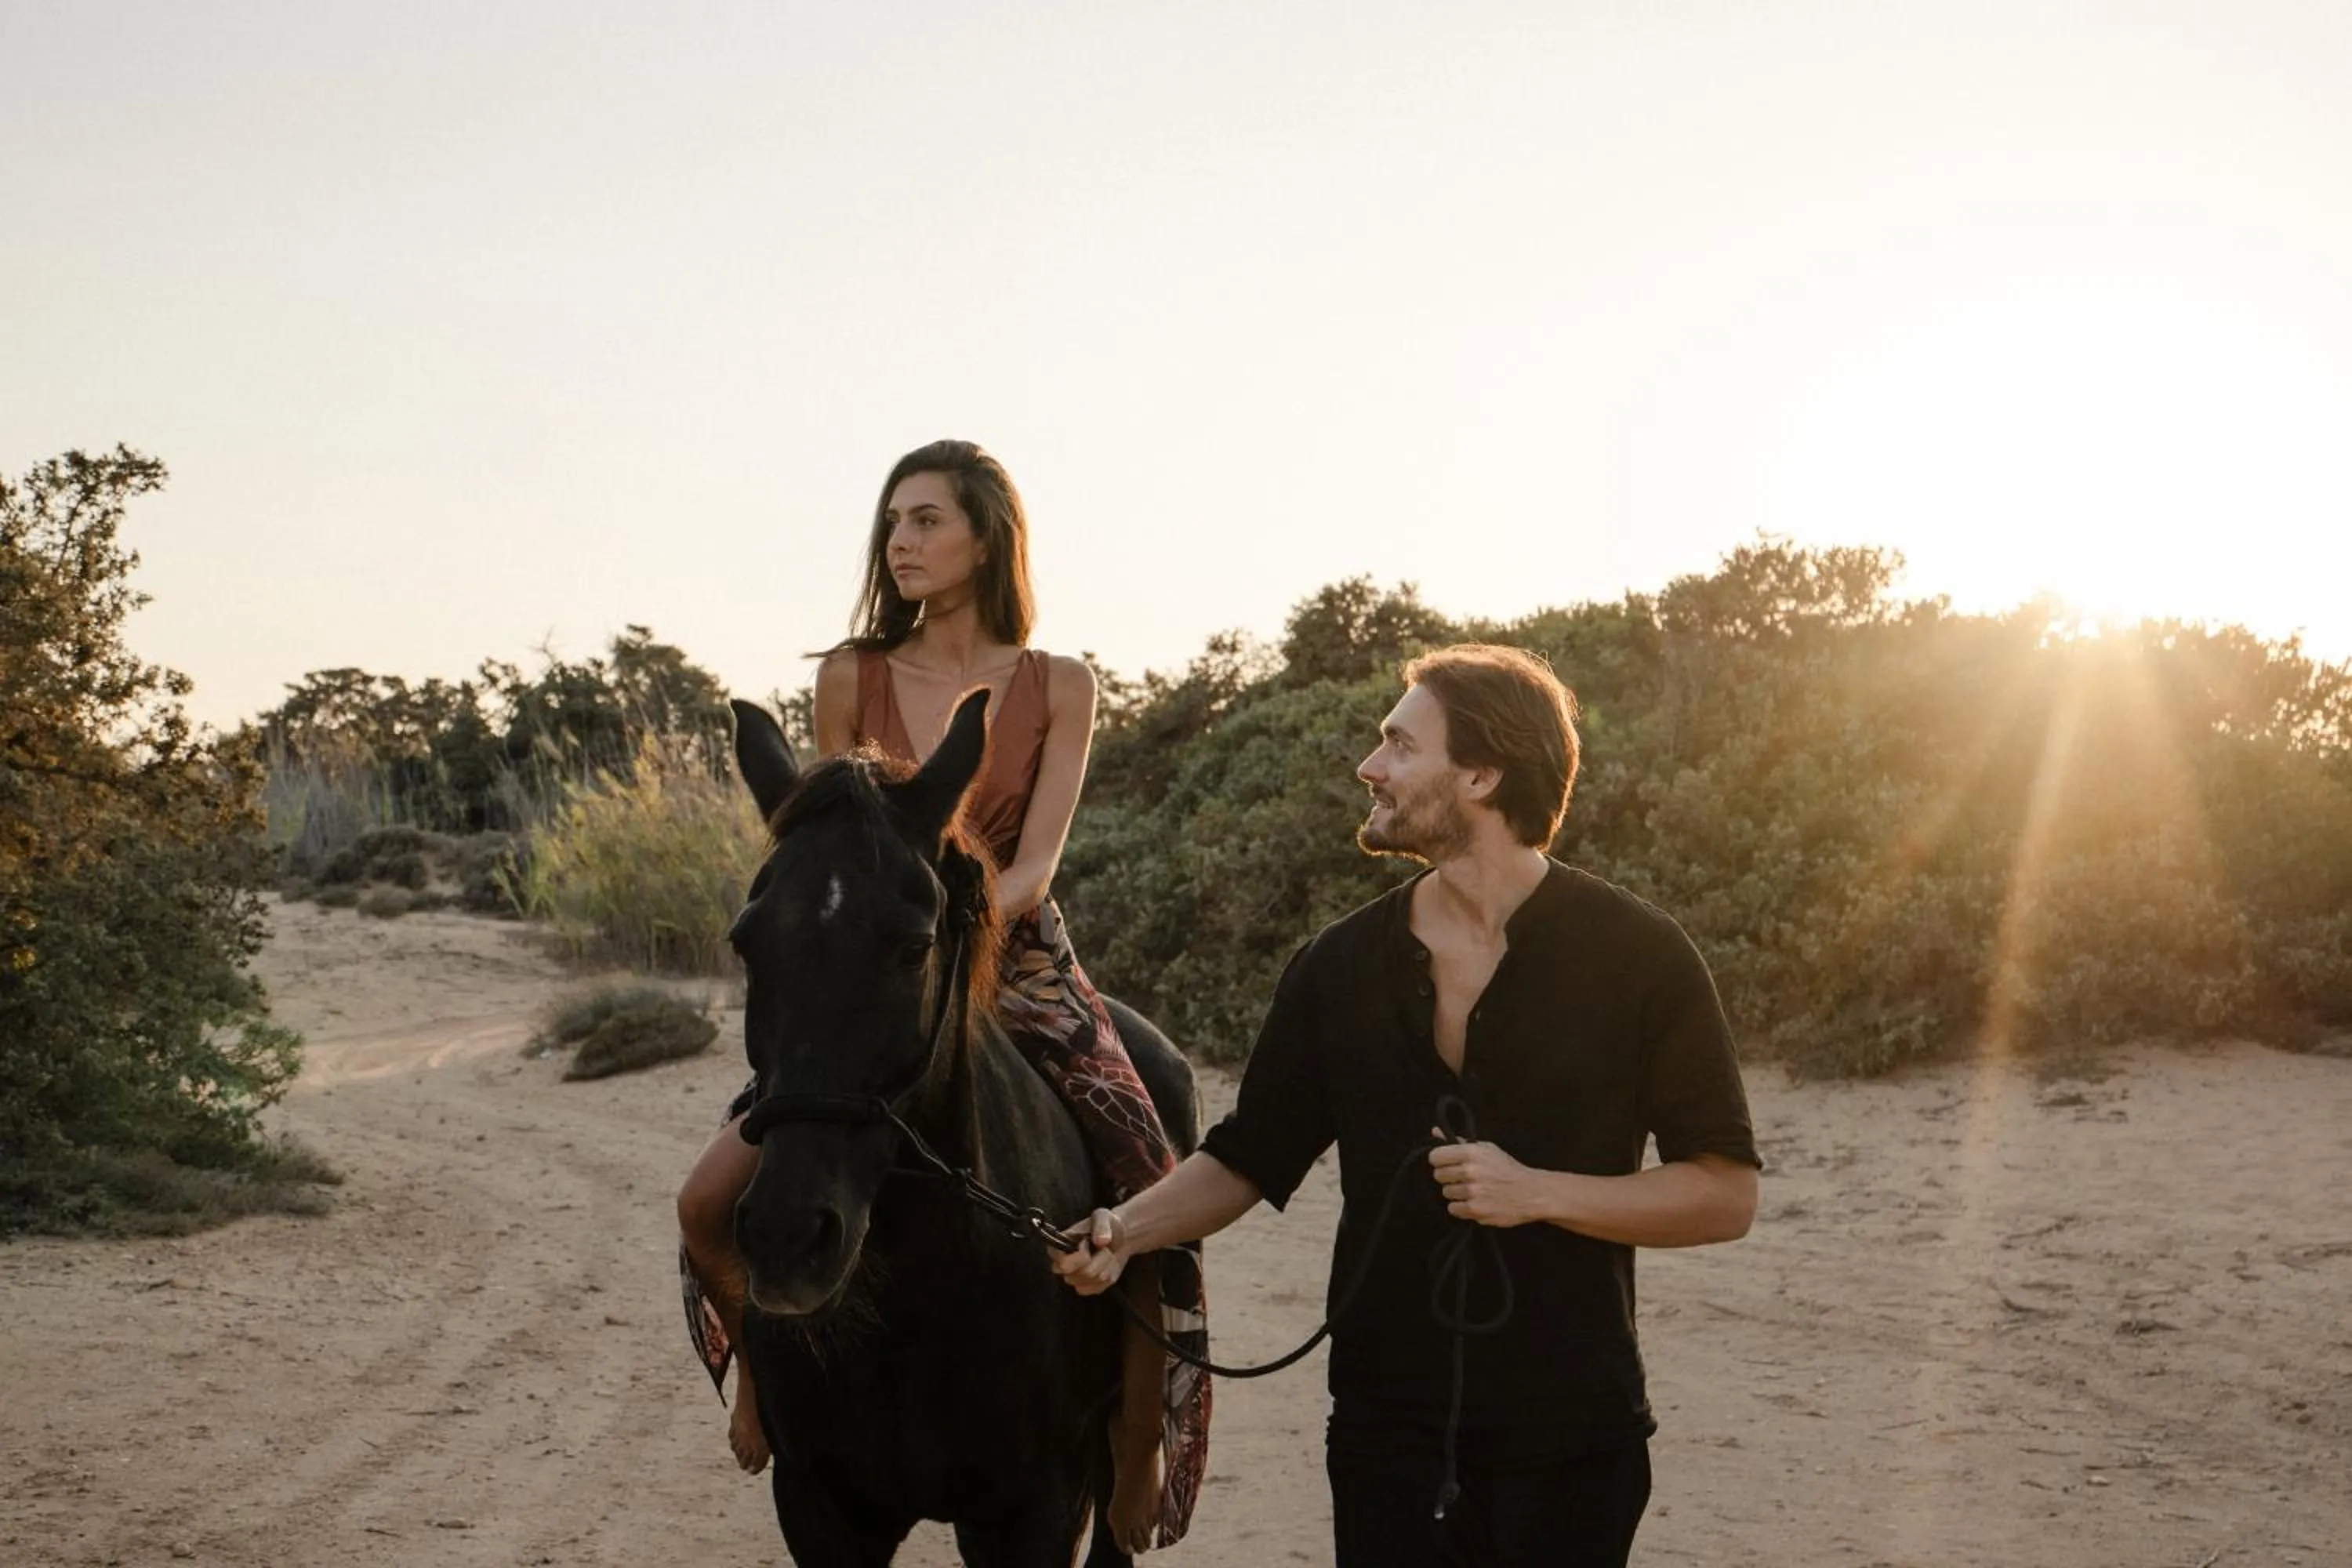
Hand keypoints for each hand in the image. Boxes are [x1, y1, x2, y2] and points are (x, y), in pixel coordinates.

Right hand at [1048, 1207, 1128, 1294]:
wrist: (1120, 1238)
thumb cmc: (1106, 1225)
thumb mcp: (1103, 1216)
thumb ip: (1101, 1225)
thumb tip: (1101, 1241)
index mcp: (1059, 1245)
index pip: (1060, 1262)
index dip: (1078, 1256)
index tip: (1088, 1243)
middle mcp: (1061, 1264)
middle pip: (1076, 1275)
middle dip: (1097, 1261)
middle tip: (1103, 1248)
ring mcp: (1073, 1277)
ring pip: (1091, 1280)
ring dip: (1105, 1266)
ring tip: (1107, 1253)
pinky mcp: (1085, 1287)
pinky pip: (1096, 1289)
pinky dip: (1108, 1277)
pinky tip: (1108, 1265)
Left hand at [1428, 1134, 1545, 1227]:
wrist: (1531, 1193)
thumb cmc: (1508, 1169)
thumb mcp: (1487, 1149)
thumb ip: (1459, 1142)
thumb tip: (1435, 1132)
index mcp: (1471, 1152)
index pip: (1435, 1156)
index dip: (1440, 1161)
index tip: (1448, 1164)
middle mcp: (1470, 1171)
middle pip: (1438, 1175)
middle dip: (1449, 1177)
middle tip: (1464, 1179)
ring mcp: (1472, 1192)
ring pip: (1446, 1193)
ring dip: (1457, 1193)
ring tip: (1473, 1191)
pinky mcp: (1475, 1210)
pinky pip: (1453, 1209)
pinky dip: (1461, 1207)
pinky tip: (1475, 1202)